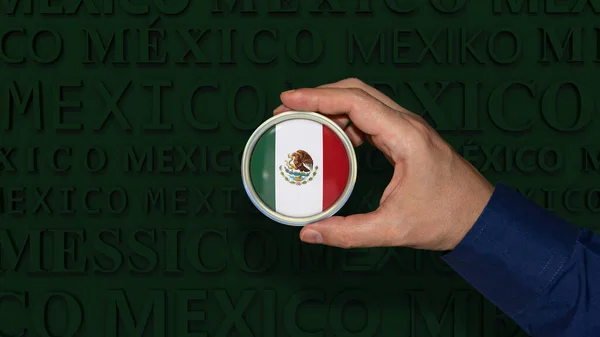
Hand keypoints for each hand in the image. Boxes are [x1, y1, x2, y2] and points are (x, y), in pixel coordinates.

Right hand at [273, 78, 493, 250]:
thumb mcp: (393, 229)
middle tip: (286, 109)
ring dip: (331, 107)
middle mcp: (406, 124)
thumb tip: (309, 234)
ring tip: (301, 122)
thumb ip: (348, 232)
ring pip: (363, 102)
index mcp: (404, 136)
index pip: (354, 101)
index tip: (286, 99)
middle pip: (356, 92)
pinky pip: (370, 119)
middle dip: (318, 96)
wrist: (480, 218)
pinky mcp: (406, 138)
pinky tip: (331, 138)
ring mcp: (407, 128)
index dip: (317, 96)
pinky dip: (345, 121)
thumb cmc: (446, 218)